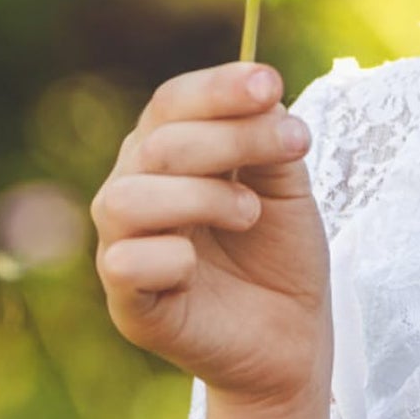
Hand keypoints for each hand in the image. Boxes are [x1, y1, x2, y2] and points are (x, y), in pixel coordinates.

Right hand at [92, 62, 331, 413]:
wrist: (292, 334)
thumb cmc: (280, 247)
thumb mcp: (287, 181)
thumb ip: (268, 135)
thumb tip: (260, 91)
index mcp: (167, 147)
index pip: (173, 100)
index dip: (218, 87)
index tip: (270, 85)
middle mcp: (134, 186)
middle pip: (160, 143)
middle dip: (233, 137)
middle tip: (296, 144)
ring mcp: (123, 244)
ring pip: (129, 198)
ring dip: (202, 196)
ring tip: (250, 212)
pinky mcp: (127, 303)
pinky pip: (125, 263)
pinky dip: (170, 256)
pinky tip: (199, 266)